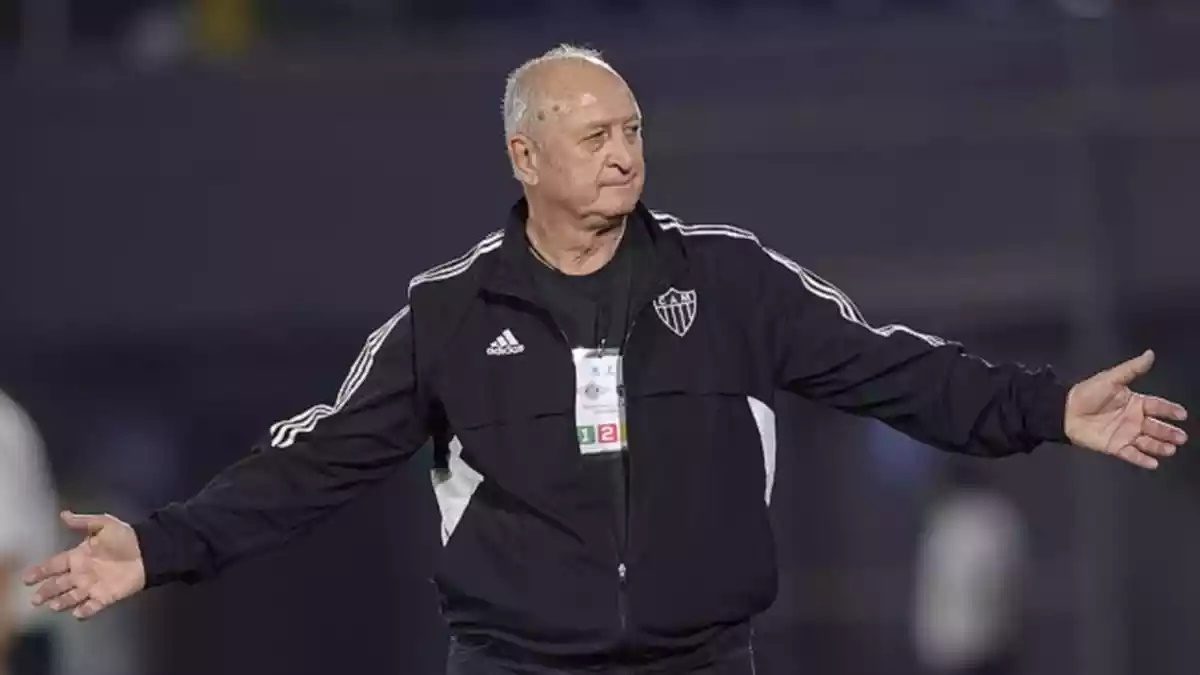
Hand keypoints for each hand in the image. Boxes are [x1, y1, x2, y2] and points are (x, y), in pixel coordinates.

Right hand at [23, 511, 145, 619]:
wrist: (149, 550)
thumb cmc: (125, 537)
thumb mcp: (104, 524)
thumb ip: (83, 522)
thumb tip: (63, 514)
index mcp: (78, 556)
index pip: (54, 565)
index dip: (40, 571)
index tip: (27, 577)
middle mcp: (82, 573)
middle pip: (58, 584)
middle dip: (46, 591)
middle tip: (34, 599)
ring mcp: (93, 586)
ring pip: (71, 597)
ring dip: (62, 602)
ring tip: (53, 605)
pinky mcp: (106, 596)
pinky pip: (92, 606)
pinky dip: (85, 611)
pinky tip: (77, 613)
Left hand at [1065, 350, 1188, 468]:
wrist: (1064, 411)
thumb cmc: (1088, 393)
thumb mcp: (1111, 378)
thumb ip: (1132, 369)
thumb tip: (1150, 353)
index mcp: (1135, 402)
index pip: (1157, 406)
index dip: (1170, 410)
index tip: (1182, 414)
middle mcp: (1134, 419)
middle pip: (1156, 426)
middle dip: (1169, 432)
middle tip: (1182, 437)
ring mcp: (1126, 434)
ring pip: (1148, 442)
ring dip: (1160, 446)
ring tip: (1171, 449)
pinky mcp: (1115, 447)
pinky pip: (1132, 454)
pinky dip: (1142, 459)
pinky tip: (1153, 463)